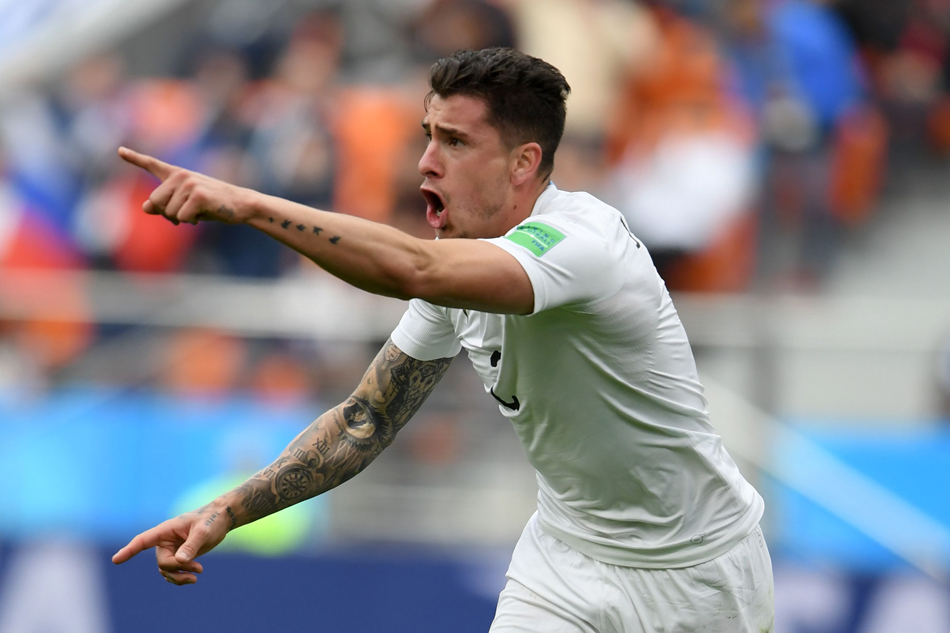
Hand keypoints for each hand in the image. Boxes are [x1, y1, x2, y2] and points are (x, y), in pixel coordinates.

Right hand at [112, 503, 230, 585]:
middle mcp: (165, 541)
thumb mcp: (203, 532)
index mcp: (166, 529)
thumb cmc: (212, 520)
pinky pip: (171, 573)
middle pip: (163, 562)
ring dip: (179, 577)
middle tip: (199, 569)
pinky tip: (191, 578)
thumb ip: (192, 545)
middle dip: (178, 569)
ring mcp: (171, 550)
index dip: (130, 550)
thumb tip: (179, 561)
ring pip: (166, 571)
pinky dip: (180, 578)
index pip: (143, 540)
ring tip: (197, 576)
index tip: (116, 560)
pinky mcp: (178, 557)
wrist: (220, 520)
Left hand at [118, 146, 253, 225]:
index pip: (152, 164)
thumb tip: (145, 207)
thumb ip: (164, 204)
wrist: (240, 204)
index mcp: (176, 174)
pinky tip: (203, 214)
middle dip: (168, 214)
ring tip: (199, 211)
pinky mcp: (198, 195)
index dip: (134, 158)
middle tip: (186, 213)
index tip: (119, 150)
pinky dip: (191, 221)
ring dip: (182, 219)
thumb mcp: (185, 204)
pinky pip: (181, 217)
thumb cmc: (213, 204)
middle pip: (155, 202)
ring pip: (168, 213)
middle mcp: (180, 175)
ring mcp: (189, 184)